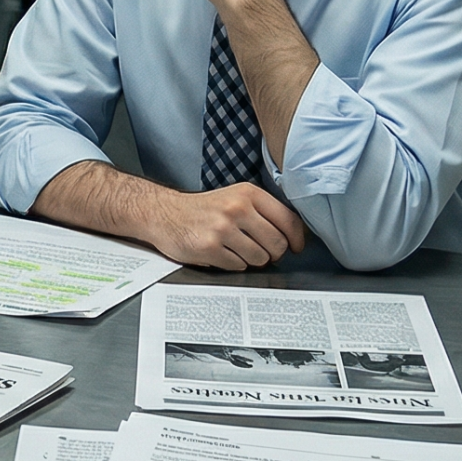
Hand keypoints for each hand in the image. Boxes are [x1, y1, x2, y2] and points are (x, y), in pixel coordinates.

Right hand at [138, 184, 310, 270]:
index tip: (296, 247)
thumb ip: (262, 212)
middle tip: (263, 252)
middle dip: (274, 253)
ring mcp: (223, 228)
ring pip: (260, 258)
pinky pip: (238, 267)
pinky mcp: (210, 247)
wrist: (164, 214)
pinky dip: (233, 265)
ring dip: (252, 260)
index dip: (297, 238)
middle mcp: (237, 208)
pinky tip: (222, 254)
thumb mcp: (235, 198)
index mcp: (248, 193)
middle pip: (278, 243)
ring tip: (237, 251)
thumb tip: (293, 235)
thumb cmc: (203, 210)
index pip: (288, 219)